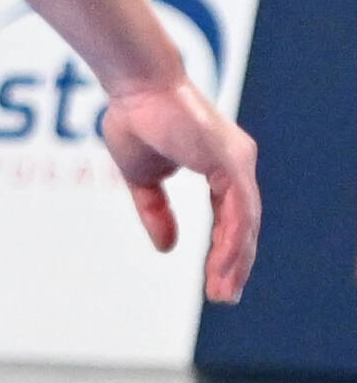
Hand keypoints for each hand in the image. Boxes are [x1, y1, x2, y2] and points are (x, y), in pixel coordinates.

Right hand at [98, 78, 259, 302]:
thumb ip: (156, 210)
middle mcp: (237, 164)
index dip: (222, 249)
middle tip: (224, 296)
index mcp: (220, 165)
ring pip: (246, 224)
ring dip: (235, 261)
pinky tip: (221, 265)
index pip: (230, 216)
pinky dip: (233, 242)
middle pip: (244, 225)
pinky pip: (240, 213)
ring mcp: (238, 163)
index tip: (214, 280)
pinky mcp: (232, 163)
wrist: (135, 85)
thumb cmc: (136, 117)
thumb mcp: (142, 177)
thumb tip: (166, 247)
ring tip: (222, 292)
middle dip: (234, 264)